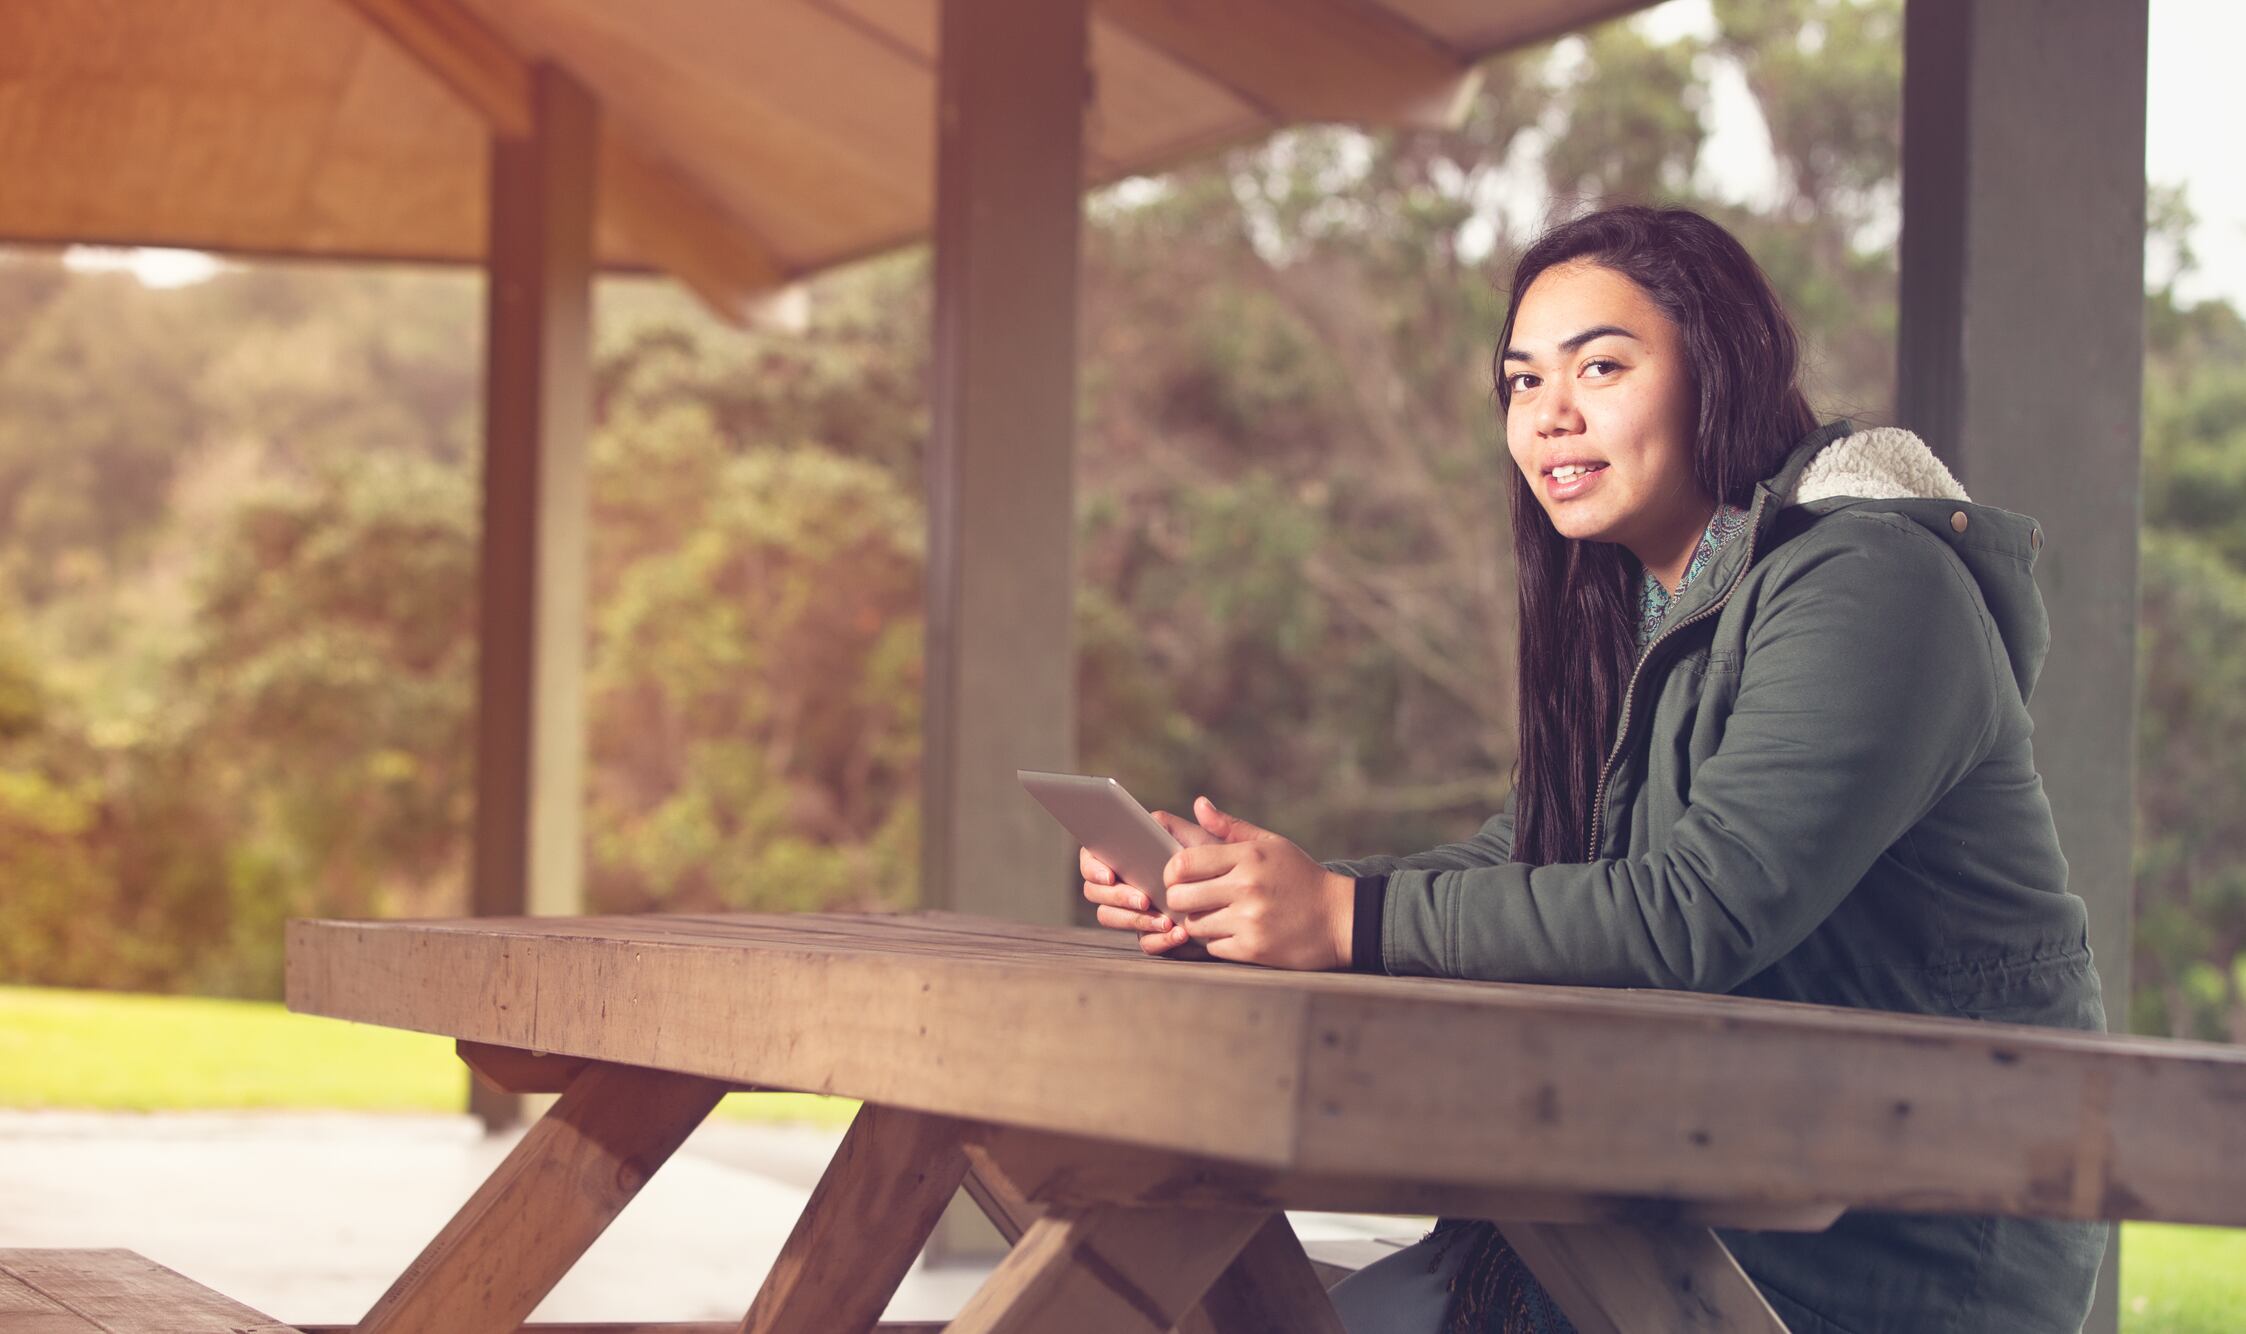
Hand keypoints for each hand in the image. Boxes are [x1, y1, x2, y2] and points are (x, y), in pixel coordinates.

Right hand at [1080, 811, 1219, 955]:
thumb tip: (1201, 803)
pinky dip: (1158, 939)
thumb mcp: (1216, 845)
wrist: (1239, 904)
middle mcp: (1125, 881)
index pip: (1093, 856)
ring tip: (1165, 921)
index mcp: (1129, 853)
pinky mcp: (1149, 934)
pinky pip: (1142, 942)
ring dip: (1135, 919)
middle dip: (1117, 897)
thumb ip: (1211, 824)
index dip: (1093, 866)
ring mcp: (1133, 909)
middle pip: (1095, 891)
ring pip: (1111, 917)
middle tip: (1143, 899)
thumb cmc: (1223, 868)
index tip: (1110, 875)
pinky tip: (1178, 934)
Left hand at [1162, 796, 1354, 969]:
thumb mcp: (1271, 845)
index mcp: (1248, 857)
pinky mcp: (1254, 949)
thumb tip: (1199, 805)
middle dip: (1179, 900)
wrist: (1341, 919)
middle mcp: (1247, 887)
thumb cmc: (1301, 878)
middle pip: (1180, 897)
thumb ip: (1231, 828)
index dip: (1171, 872)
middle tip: (1191, 900)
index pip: (1183, 863)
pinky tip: (1234, 933)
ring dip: (1198, 922)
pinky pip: (1213, 947)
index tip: (1179, 877)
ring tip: (1214, 916)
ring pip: (1194, 925)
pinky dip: (1218, 942)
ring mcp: (1250, 920)